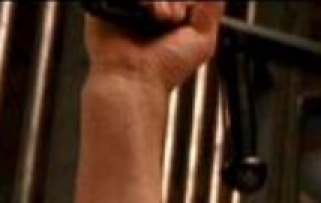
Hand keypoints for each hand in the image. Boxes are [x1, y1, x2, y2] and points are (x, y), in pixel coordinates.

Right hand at [84, 1, 224, 91]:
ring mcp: (130, 7)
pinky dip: (143, 0)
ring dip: (161, 0)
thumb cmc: (167, 67)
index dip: (186, 3)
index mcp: (170, 17)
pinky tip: (146, 12)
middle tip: (174, 18)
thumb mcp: (203, 40)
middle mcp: (149, 11)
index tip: (185, 17)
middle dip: (177, 1)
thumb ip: (212, 11)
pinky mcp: (108, 4)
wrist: (136, 78)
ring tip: (161, 17)